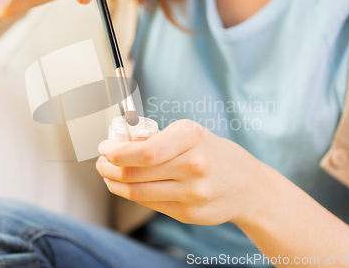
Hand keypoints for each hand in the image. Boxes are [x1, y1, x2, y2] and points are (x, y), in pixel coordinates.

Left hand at [96, 119, 267, 225]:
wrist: (248, 186)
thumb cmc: (213, 153)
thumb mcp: (192, 134)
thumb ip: (158, 140)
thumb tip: (118, 145)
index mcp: (193, 138)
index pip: (146, 152)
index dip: (118, 153)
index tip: (104, 149)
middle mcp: (194, 166)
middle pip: (136, 173)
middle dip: (109, 168)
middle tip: (101, 162)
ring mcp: (192, 193)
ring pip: (138, 192)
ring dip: (115, 183)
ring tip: (108, 175)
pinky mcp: (189, 213)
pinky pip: (150, 204)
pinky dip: (132, 194)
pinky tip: (126, 187)